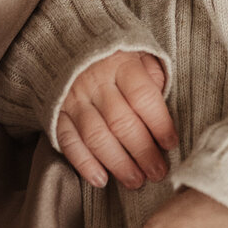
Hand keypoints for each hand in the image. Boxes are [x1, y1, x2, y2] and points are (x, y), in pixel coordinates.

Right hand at [56, 51, 176, 189]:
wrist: (63, 47)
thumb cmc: (114, 56)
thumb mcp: (138, 53)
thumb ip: (153, 76)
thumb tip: (166, 108)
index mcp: (121, 64)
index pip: (143, 97)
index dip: (159, 123)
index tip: (171, 144)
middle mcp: (95, 82)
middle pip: (121, 122)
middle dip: (142, 151)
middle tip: (157, 173)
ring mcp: (73, 99)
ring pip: (96, 136)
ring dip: (118, 163)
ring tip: (135, 181)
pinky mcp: (56, 114)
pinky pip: (68, 142)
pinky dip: (84, 164)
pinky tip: (101, 179)